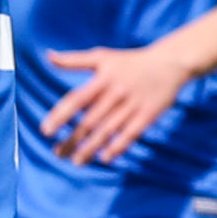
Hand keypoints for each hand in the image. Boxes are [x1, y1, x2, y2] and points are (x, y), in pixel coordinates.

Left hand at [42, 41, 197, 166]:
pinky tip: (104, 158)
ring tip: (76, 161)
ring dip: (90, 148)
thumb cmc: (129, 62)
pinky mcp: (148, 115)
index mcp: (102, 79)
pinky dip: (117, 147)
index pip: (76, 99)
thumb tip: (48, 56)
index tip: (45, 131)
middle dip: (72, 140)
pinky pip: (130, 134)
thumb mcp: (102, 57)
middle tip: (57, 154)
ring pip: (107, 131)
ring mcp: (133, 105)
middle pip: (89, 121)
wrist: (170, 62)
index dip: (60, 116)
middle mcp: (116, 93)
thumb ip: (74, 60)